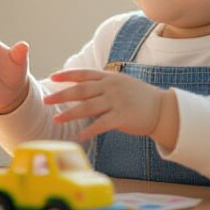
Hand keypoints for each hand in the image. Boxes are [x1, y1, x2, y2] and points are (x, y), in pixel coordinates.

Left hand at [45, 69, 178, 146]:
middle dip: (62, 95)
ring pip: (88, 107)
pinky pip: (102, 124)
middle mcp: (111, 87)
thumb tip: (84, 88)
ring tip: (56, 119)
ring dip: (70, 114)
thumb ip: (104, 84)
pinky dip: (89, 130)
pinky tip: (79, 135)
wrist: (163, 109)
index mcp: (110, 77)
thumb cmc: (140, 98)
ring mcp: (117, 101)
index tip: (53, 77)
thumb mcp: (122, 84)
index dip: (67, 75)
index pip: (84, 74)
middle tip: (46, 100)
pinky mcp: (123, 116)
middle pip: (81, 90)